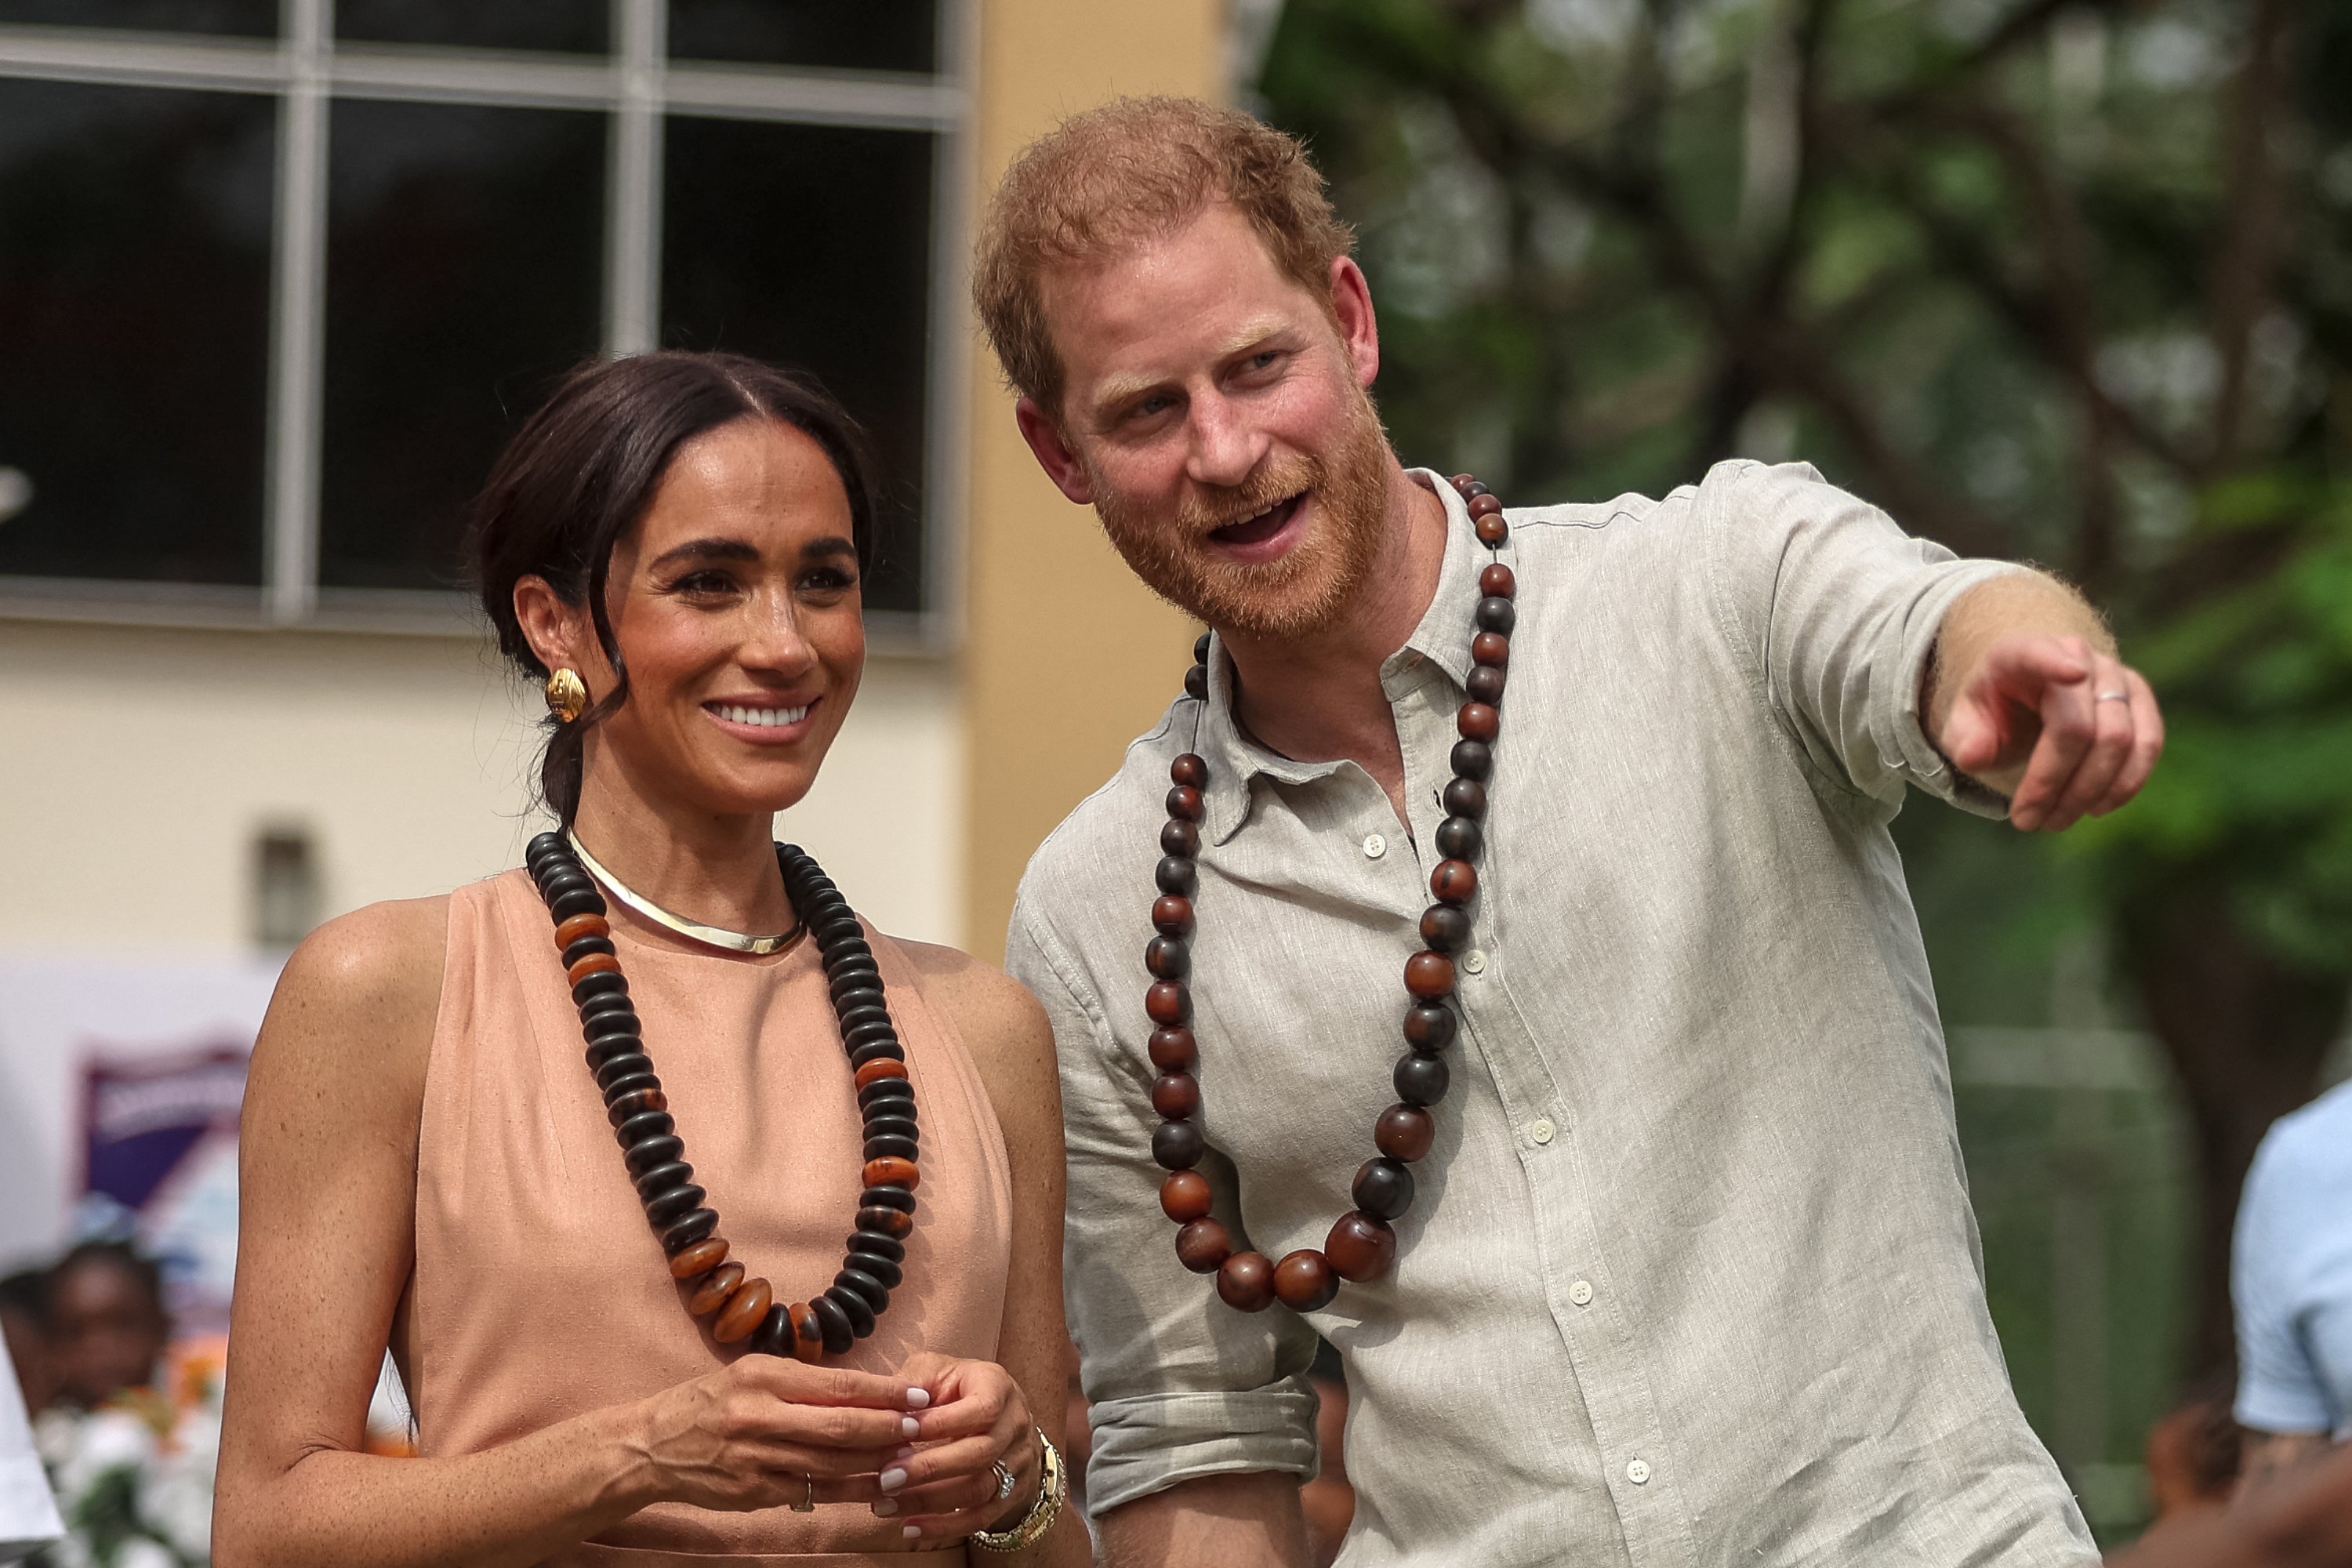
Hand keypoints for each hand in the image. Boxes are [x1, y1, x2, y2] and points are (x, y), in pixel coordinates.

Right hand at [632, 1355, 927, 1512]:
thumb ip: (801, 1382)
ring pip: (830, 1463)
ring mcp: (755, 1458)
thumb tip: (864, 1388)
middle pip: (839, 1426)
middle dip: (888, 1427)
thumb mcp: (750, 1373)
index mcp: (762, 1376)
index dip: (883, 1391)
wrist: (652, 1446)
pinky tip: (874, 1486)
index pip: (836, 1384)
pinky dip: (847, 1490)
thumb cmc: (710, 1401)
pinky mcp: (753, 1492)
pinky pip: (812, 1491)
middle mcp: (758, 1415)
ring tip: (910, 1458)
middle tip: (923, 1427)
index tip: (917, 1393)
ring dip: (875, 1462)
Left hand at [871, 1352, 1040, 1542]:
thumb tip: (881, 1405)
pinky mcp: (1011, 1494)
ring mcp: (1017, 1462)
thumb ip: (913, 1384)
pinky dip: (944, 1527)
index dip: (939, 1424)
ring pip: (980, 1489)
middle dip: (929, 1469)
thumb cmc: (957, 1388)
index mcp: (998, 1388)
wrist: (1000, 1415)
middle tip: (885, 1479)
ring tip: (886, 1504)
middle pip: (981, 1454)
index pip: (979, 1409)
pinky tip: (909, 1527)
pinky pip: (981, 1517)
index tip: (897, 1434)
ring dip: (930, 1501)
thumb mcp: (938, 1371)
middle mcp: (1015, 1425)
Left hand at [1934, 633, 2162, 831]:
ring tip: (2056, 821)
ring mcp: (2114, 674)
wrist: (2027, 697)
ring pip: (2120, 740)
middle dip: (2054, 784)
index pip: (2038, 654)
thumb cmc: (1993, 712)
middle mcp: (2075, 654)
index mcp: (2019, 654)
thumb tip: (1975, 756)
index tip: (2072, 674)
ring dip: (2089, 792)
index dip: (2054, 663)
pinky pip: (2148, 744)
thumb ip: (1965, 739)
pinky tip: (2096, 807)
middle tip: (2027, 821)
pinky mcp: (2140, 699)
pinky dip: (2124, 784)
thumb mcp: (1964, 724)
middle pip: (2080, 727)